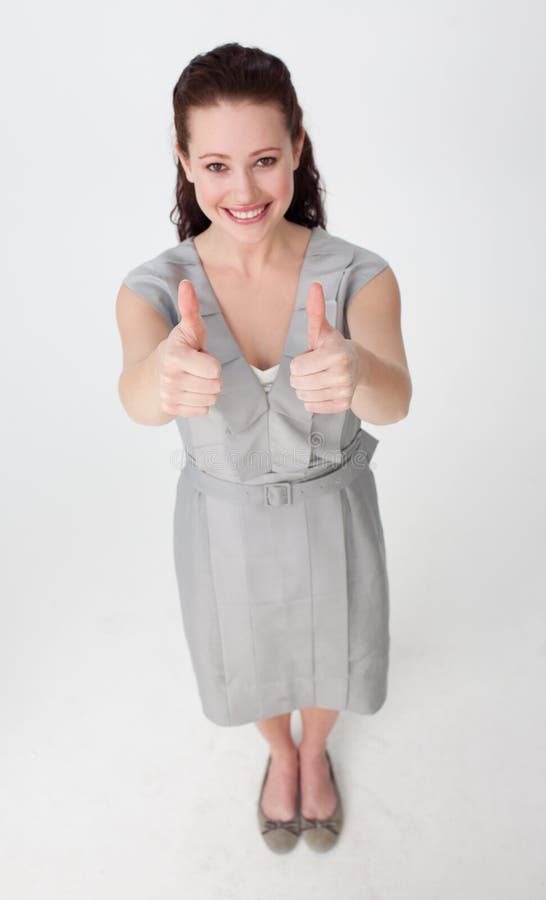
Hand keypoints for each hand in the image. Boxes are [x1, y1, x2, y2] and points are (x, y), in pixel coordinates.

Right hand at [157, 279, 222, 416]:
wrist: (151, 376)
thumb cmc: (179, 348)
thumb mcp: (187, 329)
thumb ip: (190, 308)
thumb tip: (186, 283)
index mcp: (175, 356)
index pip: (214, 370)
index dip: (212, 362)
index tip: (199, 356)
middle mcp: (170, 378)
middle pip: (216, 386)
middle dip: (210, 376)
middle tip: (196, 368)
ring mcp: (170, 395)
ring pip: (211, 399)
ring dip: (206, 389)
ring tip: (192, 378)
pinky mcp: (172, 409)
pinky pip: (203, 410)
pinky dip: (199, 402)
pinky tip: (188, 391)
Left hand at [289, 281, 364, 413]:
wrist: (361, 367)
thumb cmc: (335, 346)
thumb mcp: (323, 330)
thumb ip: (315, 310)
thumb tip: (314, 284)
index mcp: (337, 355)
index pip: (296, 368)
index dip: (299, 362)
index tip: (312, 357)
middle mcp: (343, 375)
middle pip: (298, 383)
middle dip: (300, 375)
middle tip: (315, 368)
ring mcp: (345, 392)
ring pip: (303, 396)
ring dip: (306, 387)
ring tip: (320, 377)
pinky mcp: (343, 406)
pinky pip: (312, 407)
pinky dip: (313, 399)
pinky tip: (324, 388)